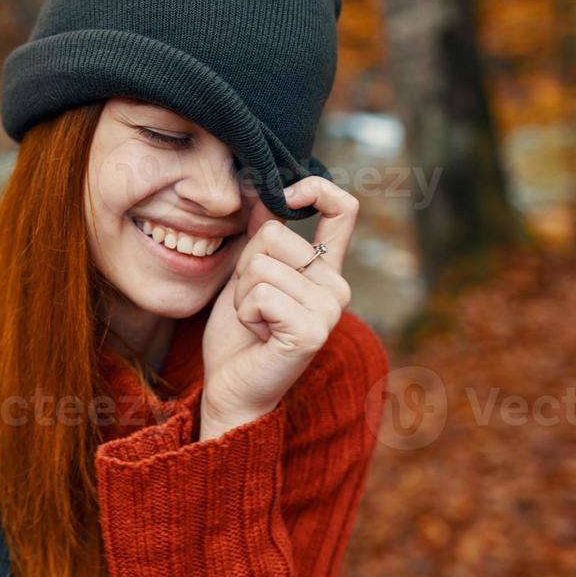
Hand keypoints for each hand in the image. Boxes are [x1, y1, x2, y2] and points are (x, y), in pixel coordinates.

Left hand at [199, 177, 357, 439]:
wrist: (231, 388)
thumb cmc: (238, 336)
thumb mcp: (245, 276)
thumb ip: (261, 238)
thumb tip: (260, 189)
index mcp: (325, 270)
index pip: (343, 211)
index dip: (317, 188)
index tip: (287, 195)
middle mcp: (336, 287)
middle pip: (276, 236)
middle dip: (246, 267)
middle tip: (253, 305)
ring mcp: (329, 310)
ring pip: (262, 265)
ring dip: (242, 293)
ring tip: (255, 322)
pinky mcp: (311, 331)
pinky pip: (262, 293)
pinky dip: (245, 312)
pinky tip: (258, 335)